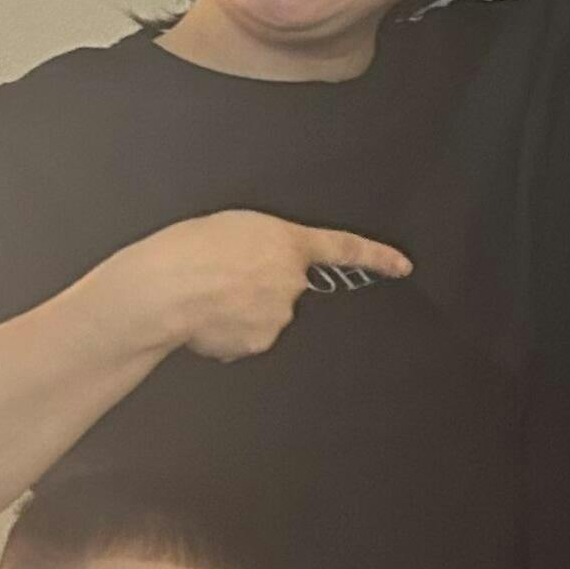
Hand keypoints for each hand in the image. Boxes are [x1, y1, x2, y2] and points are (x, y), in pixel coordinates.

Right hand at [121, 210, 410, 363]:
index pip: (344, 249)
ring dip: (242, 310)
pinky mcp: (260, 342)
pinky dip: (228, 331)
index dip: (376, 257)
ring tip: (207, 295)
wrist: (167, 288)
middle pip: (286, 288)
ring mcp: (279, 316)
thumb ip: (264, 245)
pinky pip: (246, 337)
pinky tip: (205, 318)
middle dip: (260, 286)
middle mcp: (292, 282)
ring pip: (265, 315)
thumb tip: (265, 270)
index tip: (402, 266)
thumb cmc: (191, 248)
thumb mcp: (235, 226)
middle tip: (222, 277)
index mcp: (288, 243)